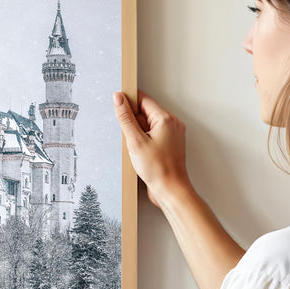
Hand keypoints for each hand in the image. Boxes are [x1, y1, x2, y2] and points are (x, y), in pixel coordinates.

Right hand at [113, 90, 191, 207]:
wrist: (170, 190)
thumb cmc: (158, 169)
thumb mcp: (135, 141)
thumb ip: (126, 118)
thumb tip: (119, 98)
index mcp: (166, 119)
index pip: (144, 99)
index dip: (129, 102)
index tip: (118, 106)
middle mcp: (172, 124)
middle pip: (146, 112)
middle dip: (133, 122)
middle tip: (130, 138)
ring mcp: (172, 135)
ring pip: (148, 125)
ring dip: (137, 133)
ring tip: (137, 148)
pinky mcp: (169, 145)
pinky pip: (152, 135)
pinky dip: (143, 141)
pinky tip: (140, 153)